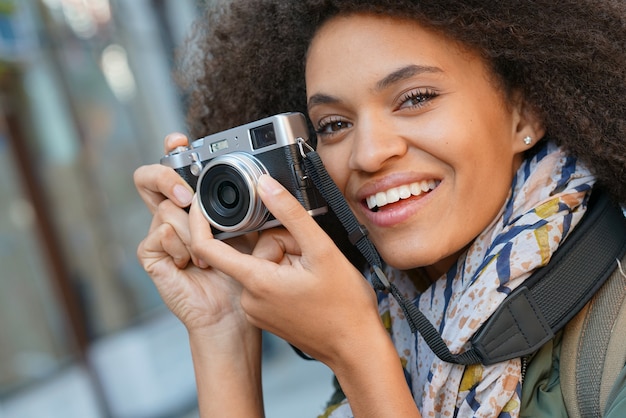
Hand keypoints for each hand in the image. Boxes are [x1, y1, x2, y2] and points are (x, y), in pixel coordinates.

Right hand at [134, 133, 256, 332]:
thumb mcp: (249, 231)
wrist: (233, 312)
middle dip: (165, 177)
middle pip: (148, 178)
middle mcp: (172, 216)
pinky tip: (195, 265)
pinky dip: (183, 247)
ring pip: (166, 209)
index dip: (172, 152)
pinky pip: (161, 233)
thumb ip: (242, 205)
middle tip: (186, 193)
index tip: (179, 140)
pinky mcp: (151, 255)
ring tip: (207, 256)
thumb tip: (257, 179)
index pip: (175, 170)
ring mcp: (159, 235)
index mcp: (194, 207)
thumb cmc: (241, 273)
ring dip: (192, 231)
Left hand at [187, 174, 383, 366]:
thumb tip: (265, 186)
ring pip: (262, 265)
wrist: (356, 348)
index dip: (200, 222)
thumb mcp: (322, 249)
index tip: (203, 204)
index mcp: (257, 281)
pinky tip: (307, 284)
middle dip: (281, 244)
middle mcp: (249, 299)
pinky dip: (285, 276)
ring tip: (311, 274)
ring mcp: (257, 310)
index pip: (206, 248)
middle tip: (308, 257)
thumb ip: (290, 213)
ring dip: (286, 260)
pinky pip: (267, 282)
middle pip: (252, 251)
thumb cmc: (345, 306)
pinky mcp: (265, 316)